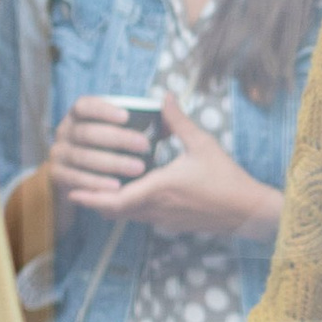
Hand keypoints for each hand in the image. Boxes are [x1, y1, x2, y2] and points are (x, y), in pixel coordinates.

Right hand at [48, 95, 155, 207]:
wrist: (86, 176)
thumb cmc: (114, 147)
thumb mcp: (128, 131)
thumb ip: (149, 120)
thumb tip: (171, 103)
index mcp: (79, 115)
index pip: (84, 106)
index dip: (104, 110)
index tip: (127, 116)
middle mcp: (65, 131)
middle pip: (87, 132)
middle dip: (117, 139)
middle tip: (145, 146)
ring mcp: (59, 153)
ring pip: (82, 156)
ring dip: (110, 163)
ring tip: (137, 169)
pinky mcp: (57, 175)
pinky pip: (74, 178)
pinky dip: (95, 183)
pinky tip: (116, 187)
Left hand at [56, 98, 282, 237]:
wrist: (248, 211)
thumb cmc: (227, 178)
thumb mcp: (203, 144)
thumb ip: (179, 121)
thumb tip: (165, 97)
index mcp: (159, 188)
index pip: (114, 201)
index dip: (91, 198)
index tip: (73, 191)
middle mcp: (156, 208)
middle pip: (114, 212)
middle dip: (94, 202)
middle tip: (78, 188)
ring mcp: (164, 220)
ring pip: (128, 216)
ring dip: (112, 205)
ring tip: (100, 189)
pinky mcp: (173, 224)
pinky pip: (143, 218)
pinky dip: (130, 208)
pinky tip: (133, 194)